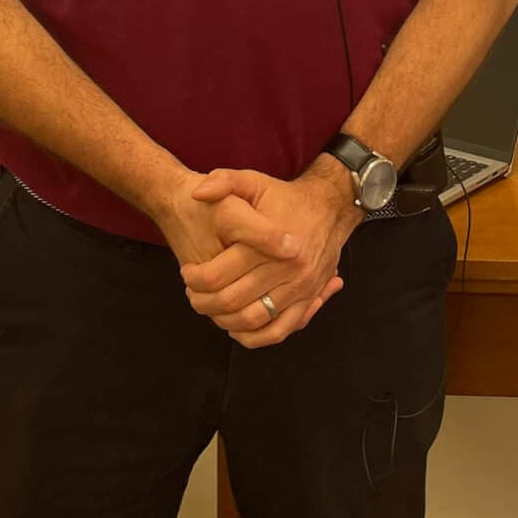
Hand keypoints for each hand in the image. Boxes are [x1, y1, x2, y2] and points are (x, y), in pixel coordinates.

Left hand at [149, 169, 321, 343]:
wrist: (330, 207)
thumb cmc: (285, 197)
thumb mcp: (254, 180)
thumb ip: (223, 181)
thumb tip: (197, 194)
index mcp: (269, 244)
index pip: (219, 274)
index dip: (195, 279)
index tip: (187, 272)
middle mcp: (287, 269)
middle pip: (232, 301)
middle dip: (203, 301)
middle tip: (193, 293)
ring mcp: (300, 288)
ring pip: (252, 320)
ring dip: (223, 320)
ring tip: (211, 306)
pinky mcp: (309, 300)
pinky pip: (278, 331)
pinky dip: (254, 337)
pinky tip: (237, 327)